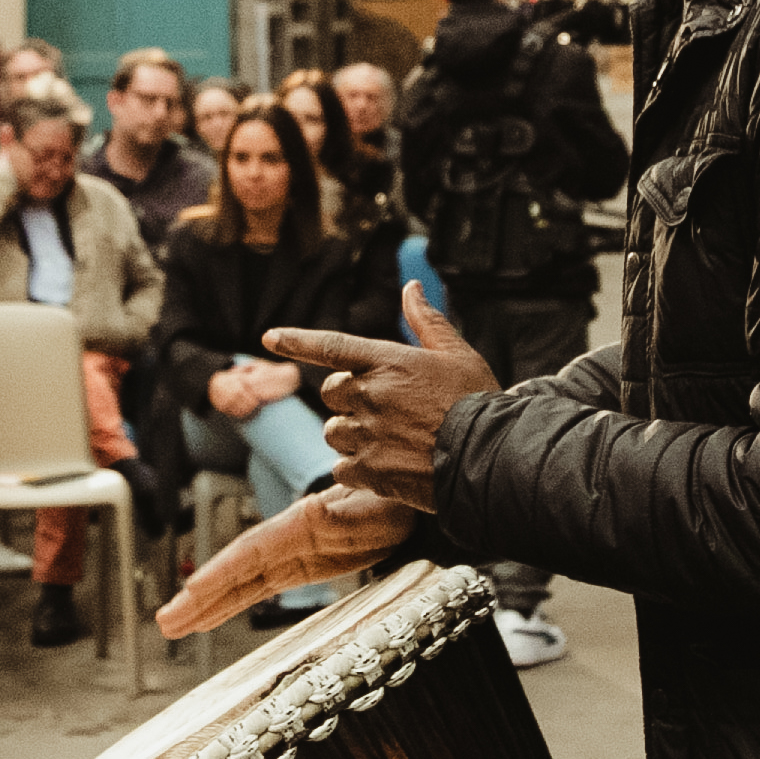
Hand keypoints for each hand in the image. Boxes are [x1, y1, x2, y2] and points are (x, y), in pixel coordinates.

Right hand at [160, 484, 420, 635]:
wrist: (414, 504)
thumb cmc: (398, 502)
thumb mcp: (376, 507)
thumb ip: (346, 515)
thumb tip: (315, 514)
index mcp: (301, 525)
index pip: (250, 553)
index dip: (219, 575)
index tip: (191, 595)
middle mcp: (288, 539)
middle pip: (236, 571)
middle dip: (200, 597)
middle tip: (167, 624)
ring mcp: (292, 554)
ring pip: (242, 583)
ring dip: (208, 604)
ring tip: (175, 626)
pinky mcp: (302, 567)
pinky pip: (259, 588)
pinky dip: (233, 602)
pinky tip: (210, 617)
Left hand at [266, 283, 496, 515]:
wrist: (490, 456)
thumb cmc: (477, 403)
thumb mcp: (457, 354)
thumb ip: (427, 321)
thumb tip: (412, 288)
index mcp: (388, 361)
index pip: (332, 346)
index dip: (297, 340)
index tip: (269, 338)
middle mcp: (371, 393)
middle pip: (332, 394)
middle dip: (347, 401)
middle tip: (380, 412)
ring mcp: (367, 432)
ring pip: (335, 433)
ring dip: (352, 437)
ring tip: (390, 442)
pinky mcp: (369, 469)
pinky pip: (342, 468)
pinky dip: (357, 470)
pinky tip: (387, 468)